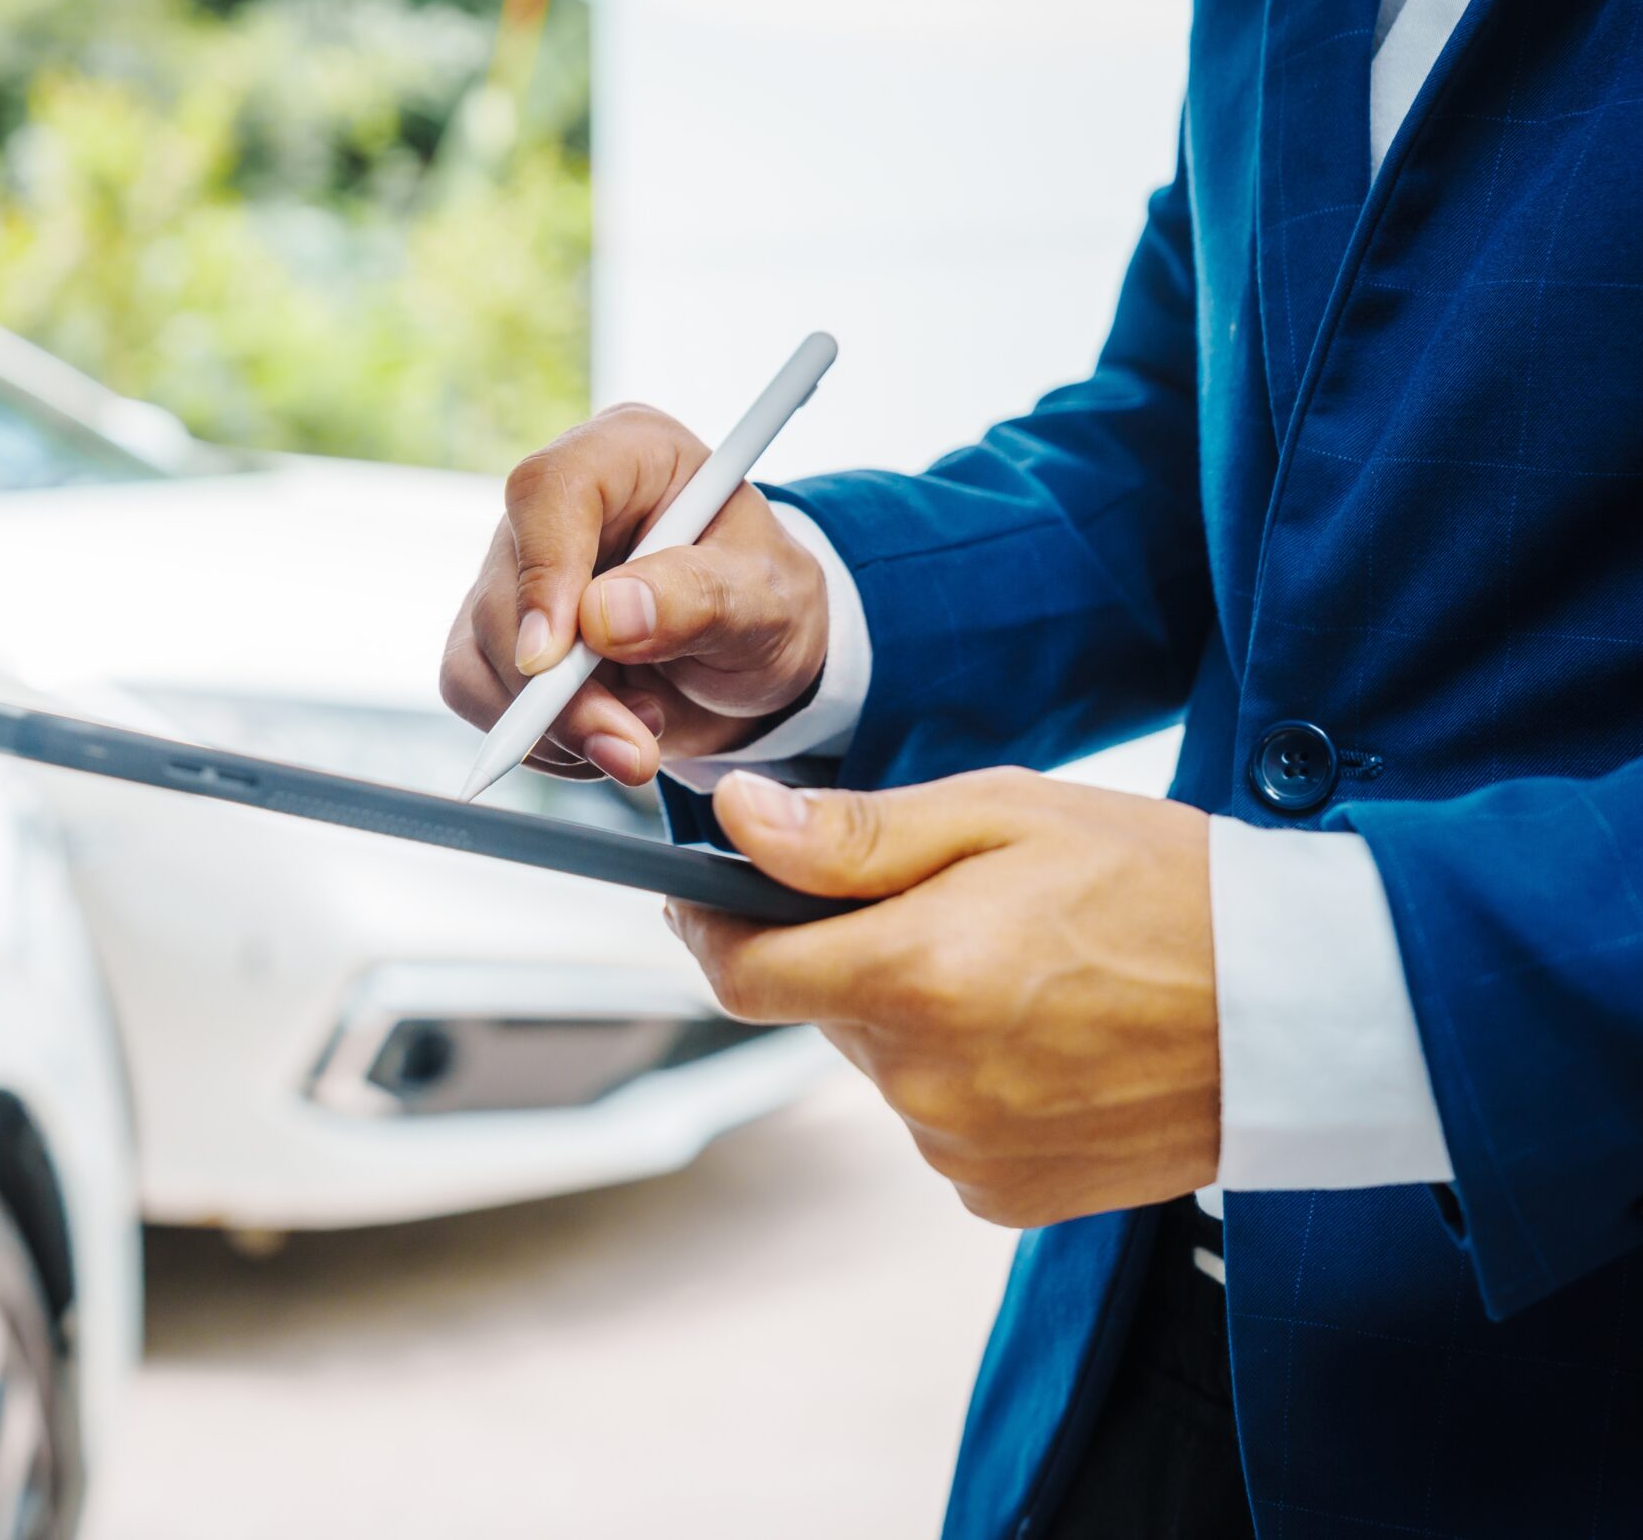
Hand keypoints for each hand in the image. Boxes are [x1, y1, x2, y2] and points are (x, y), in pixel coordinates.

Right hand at [438, 405, 828, 787]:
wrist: (754, 659)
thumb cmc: (765, 604)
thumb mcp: (767, 598)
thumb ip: (699, 598)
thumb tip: (605, 617)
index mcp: (625, 456)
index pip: (548, 491)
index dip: (543, 574)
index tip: (553, 659)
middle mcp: (555, 508)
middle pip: (503, 589)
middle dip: (559, 692)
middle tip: (631, 749)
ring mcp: (518, 571)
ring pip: (479, 651)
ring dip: (553, 726)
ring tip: (640, 739)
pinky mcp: (499, 634)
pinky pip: (475, 690)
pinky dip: (537, 741)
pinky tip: (600, 740)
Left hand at [667, 766, 1217, 1226]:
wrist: (1305, 1006)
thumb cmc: (1162, 886)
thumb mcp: (1004, 817)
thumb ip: (853, 836)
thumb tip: (735, 824)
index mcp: (914, 978)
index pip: (741, 973)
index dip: (710, 926)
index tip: (707, 893)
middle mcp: (924, 1081)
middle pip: (821, 1010)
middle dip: (851, 954)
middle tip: (950, 905)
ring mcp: (964, 1149)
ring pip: (883, 1064)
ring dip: (915, 1016)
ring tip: (1025, 970)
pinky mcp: (1005, 1195)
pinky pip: (939, 1122)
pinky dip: (965, 1076)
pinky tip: (1046, 1036)